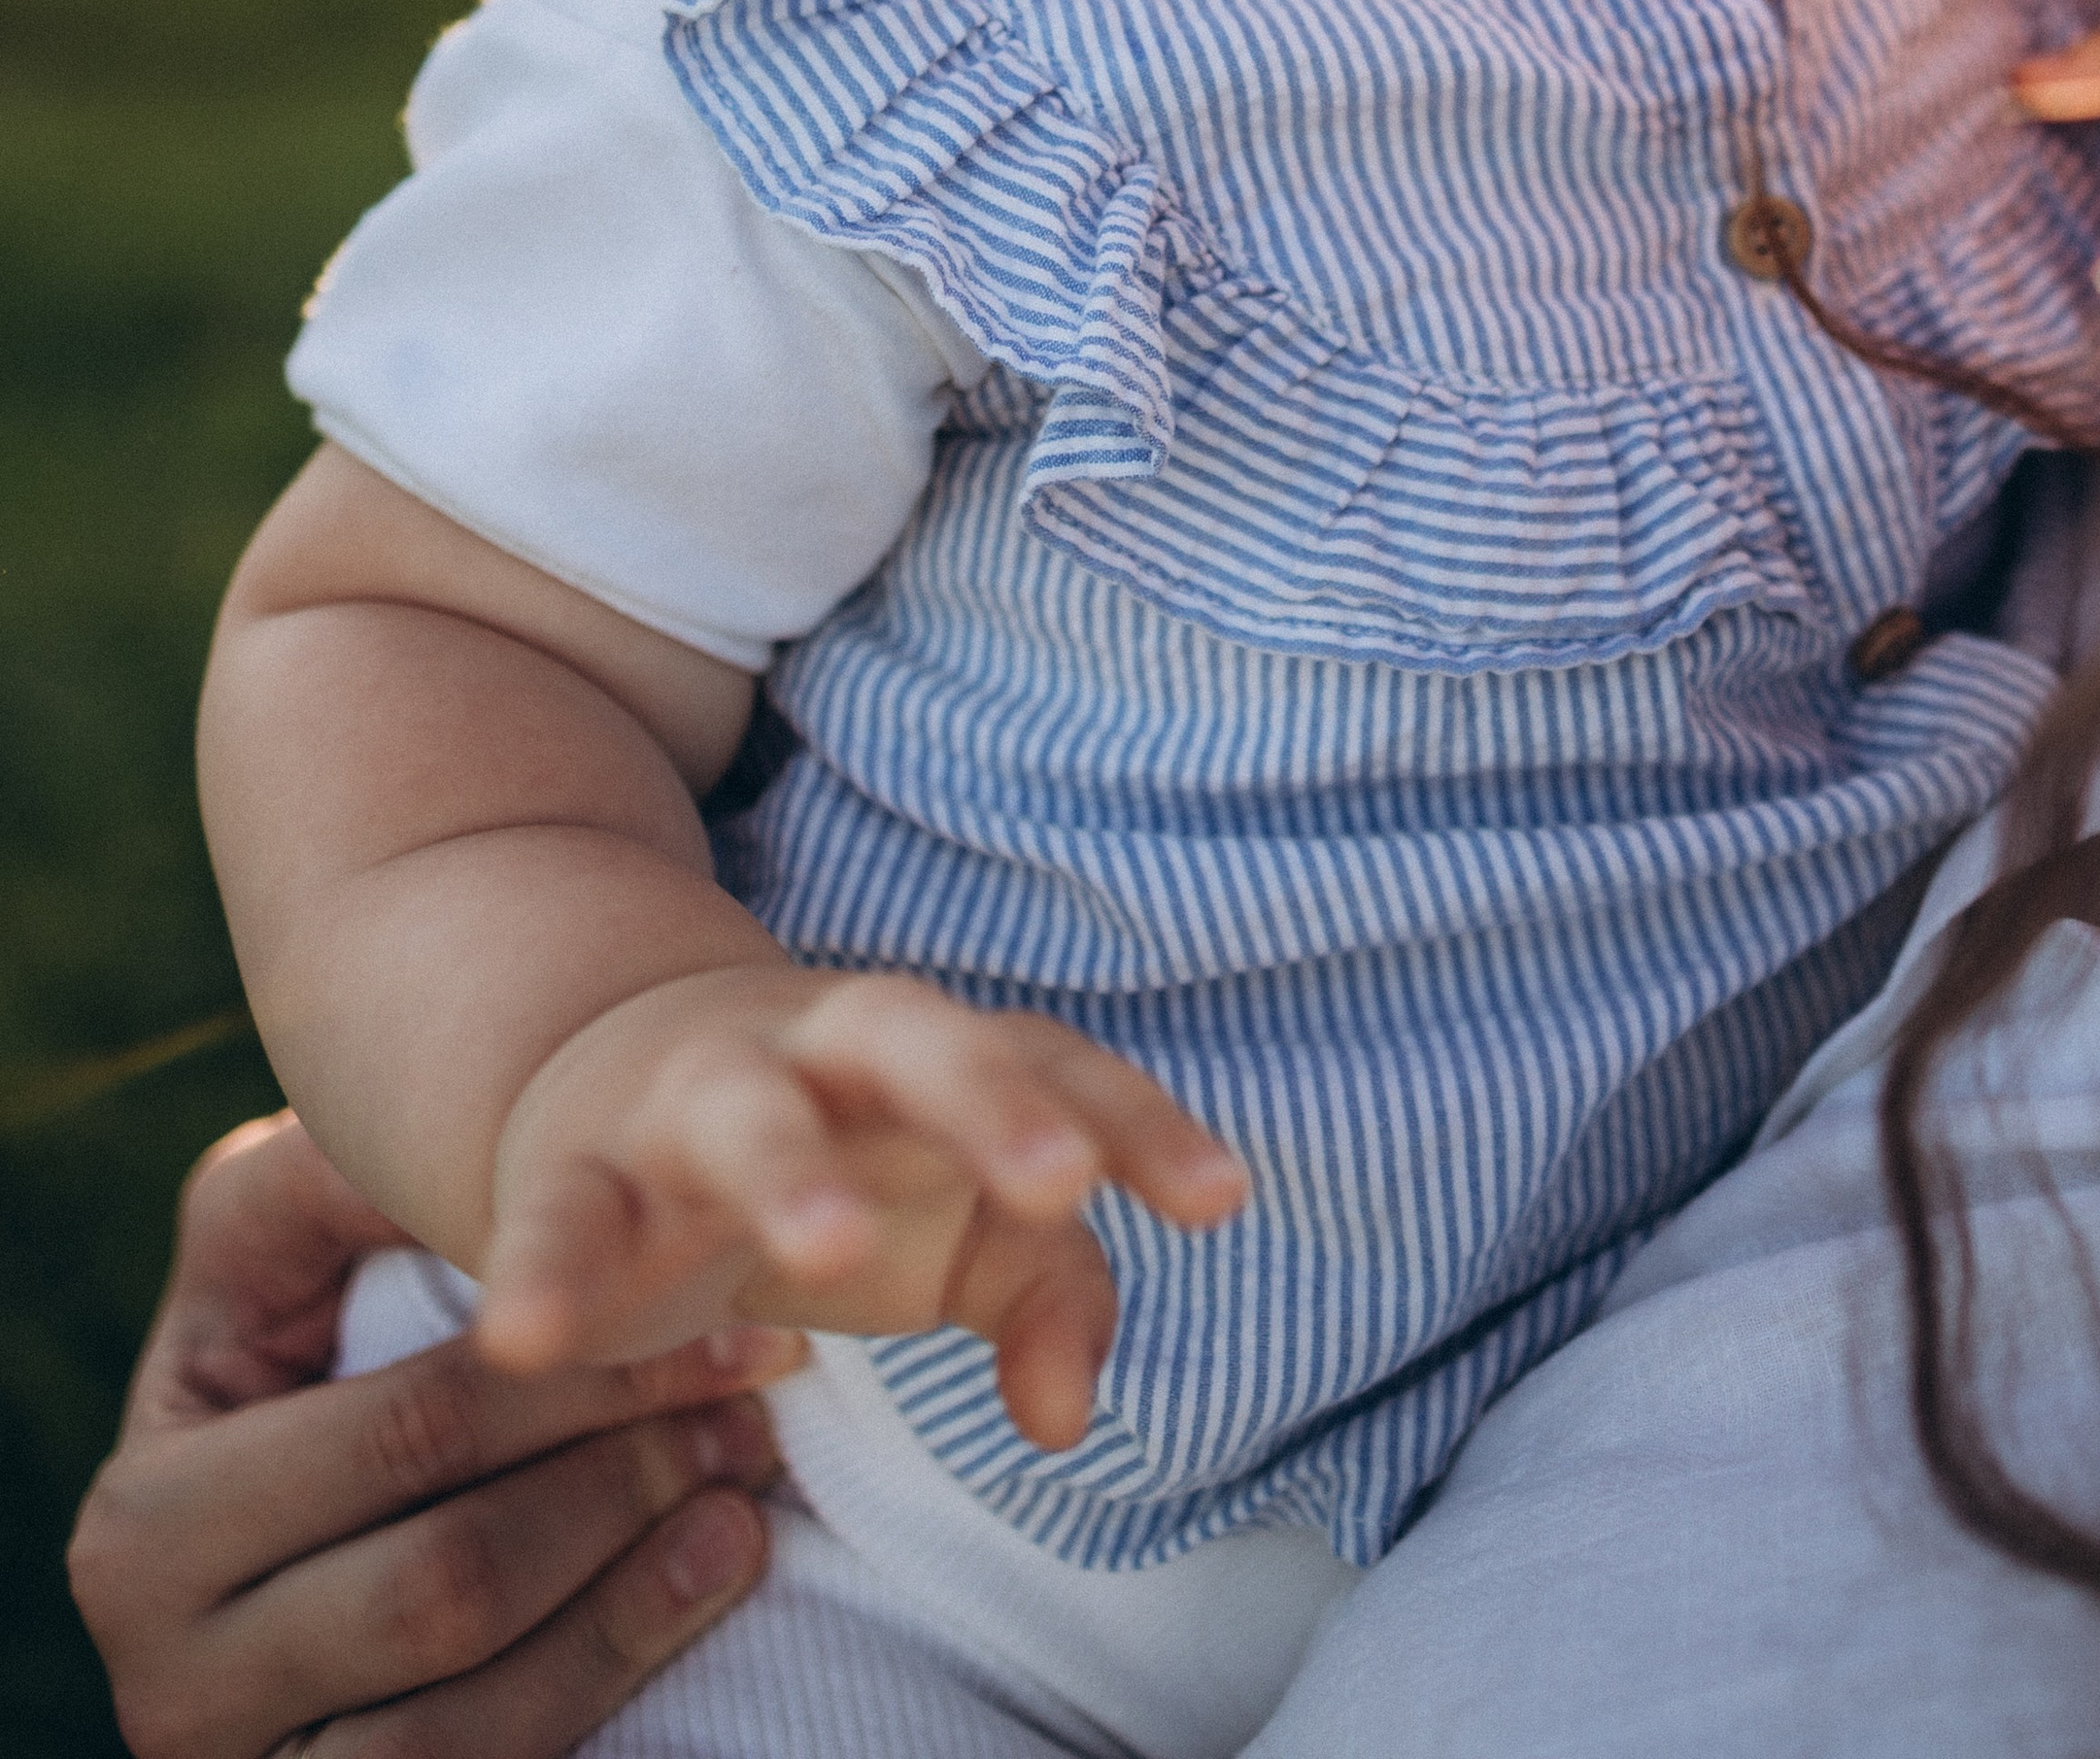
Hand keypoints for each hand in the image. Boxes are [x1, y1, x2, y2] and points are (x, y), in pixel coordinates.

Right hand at [68, 1111, 800, 1758]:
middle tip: (755, 1385)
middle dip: (623, 1470)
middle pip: (447, 1581)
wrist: (306, 1533)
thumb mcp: (278, 1250)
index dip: (577, 1368)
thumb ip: (326, 1182)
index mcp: (147, 1518)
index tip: (718, 1286)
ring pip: (468, 1702)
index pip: (401, 1437)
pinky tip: (715, 1565)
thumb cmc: (304, 1354)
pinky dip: (615, 1665)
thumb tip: (410, 1131)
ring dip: (637, 1579)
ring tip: (746, 1475)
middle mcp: (176, 1674)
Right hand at [482, 969, 1251, 1452]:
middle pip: (915, 1035)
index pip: (1053, 1060)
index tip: (1220, 1200)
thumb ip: (1047, 1290)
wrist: (609, 1071)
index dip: (1138, 1122)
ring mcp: (692, 1097)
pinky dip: (539, 1272)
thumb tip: (1068, 1417)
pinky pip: (559, 1217)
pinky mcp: (575, 1173)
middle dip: (987, 1096)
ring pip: (742, 1107)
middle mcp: (820, 1050)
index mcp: (931, 1054)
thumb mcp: (959, 1222)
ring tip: (828, 1246)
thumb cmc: (842, 1155)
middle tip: (1057, 1179)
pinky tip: (528, 1340)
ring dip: (786, 1168)